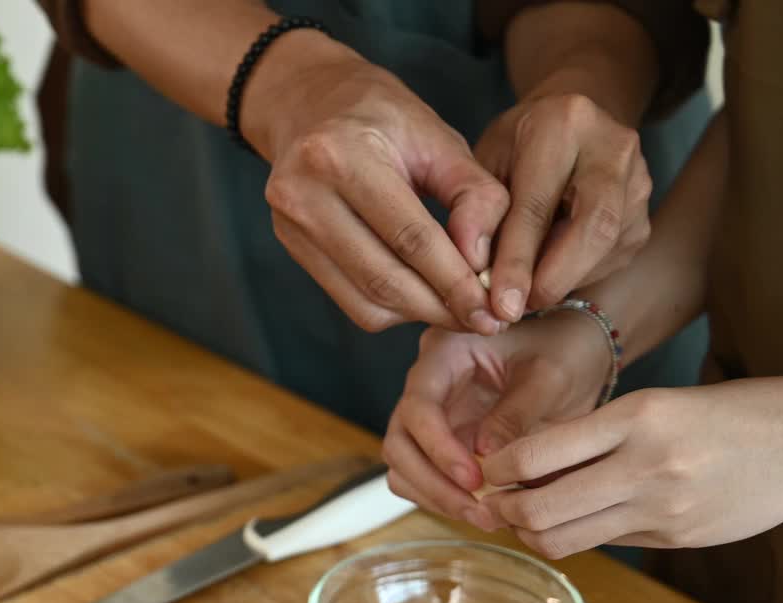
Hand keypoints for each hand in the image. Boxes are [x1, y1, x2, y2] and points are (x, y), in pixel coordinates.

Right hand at [243, 53, 508, 333]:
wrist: (307, 101)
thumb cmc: (382, 117)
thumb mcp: (438, 137)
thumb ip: (474, 195)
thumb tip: (483, 265)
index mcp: (342, 154)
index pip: (410, 237)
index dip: (455, 281)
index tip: (492, 310)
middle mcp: (304, 193)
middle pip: (384, 277)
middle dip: (440, 307)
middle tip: (484, 320)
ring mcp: (289, 224)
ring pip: (365, 299)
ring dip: (418, 313)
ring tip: (456, 306)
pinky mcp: (289, 245)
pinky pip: (348, 299)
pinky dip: (391, 307)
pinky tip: (419, 293)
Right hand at [381, 311, 611, 529]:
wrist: (576, 351)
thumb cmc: (564, 349)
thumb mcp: (550, 375)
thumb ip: (517, 412)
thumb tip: (485, 458)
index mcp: (444, 354)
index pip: (419, 406)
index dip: (438, 447)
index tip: (473, 479)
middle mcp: (428, 386)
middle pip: (399, 442)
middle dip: (432, 483)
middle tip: (477, 512)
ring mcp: (432, 417)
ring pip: (404, 466)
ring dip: (435, 498)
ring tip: (484, 518)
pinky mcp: (444, 443)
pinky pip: (425, 479)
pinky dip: (445, 500)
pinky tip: (483, 510)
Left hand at [474, 93, 651, 319]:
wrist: (569, 121)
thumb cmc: (516, 146)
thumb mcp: (485, 163)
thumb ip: (480, 213)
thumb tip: (476, 273)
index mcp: (564, 124)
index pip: (538, 204)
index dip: (517, 259)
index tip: (498, 301)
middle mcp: (613, 148)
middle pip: (596, 226)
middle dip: (555, 277)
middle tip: (517, 310)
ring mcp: (639, 181)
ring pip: (607, 248)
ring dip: (563, 281)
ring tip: (521, 291)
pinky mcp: (645, 214)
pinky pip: (612, 259)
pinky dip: (575, 276)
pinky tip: (547, 273)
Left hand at [480, 372, 782, 558]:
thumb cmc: (723, 413)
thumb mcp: (653, 404)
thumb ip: (592, 434)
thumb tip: (522, 464)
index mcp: (635, 417)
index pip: (536, 454)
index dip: (496, 469)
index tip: (484, 467)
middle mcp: (645, 466)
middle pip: (538, 509)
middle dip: (501, 509)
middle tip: (490, 500)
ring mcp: (662, 509)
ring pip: (563, 539)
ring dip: (529, 531)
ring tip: (521, 516)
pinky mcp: (676, 539)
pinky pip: (604, 542)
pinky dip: (575, 535)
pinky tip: (572, 520)